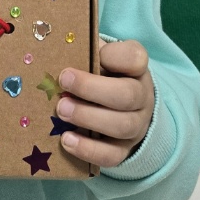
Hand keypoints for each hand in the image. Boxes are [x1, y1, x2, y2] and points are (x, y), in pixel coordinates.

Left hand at [55, 39, 154, 168]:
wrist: (119, 109)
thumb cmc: (101, 76)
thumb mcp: (97, 57)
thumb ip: (85, 50)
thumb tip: (57, 44)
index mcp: (135, 68)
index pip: (136, 58)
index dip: (116, 56)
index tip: (94, 52)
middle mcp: (142, 97)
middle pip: (128, 95)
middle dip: (92, 89)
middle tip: (63, 81)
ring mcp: (136, 125)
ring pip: (122, 126)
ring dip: (88, 117)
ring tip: (61, 110)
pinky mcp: (124, 150)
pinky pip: (112, 155)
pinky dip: (88, 149)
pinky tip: (66, 140)